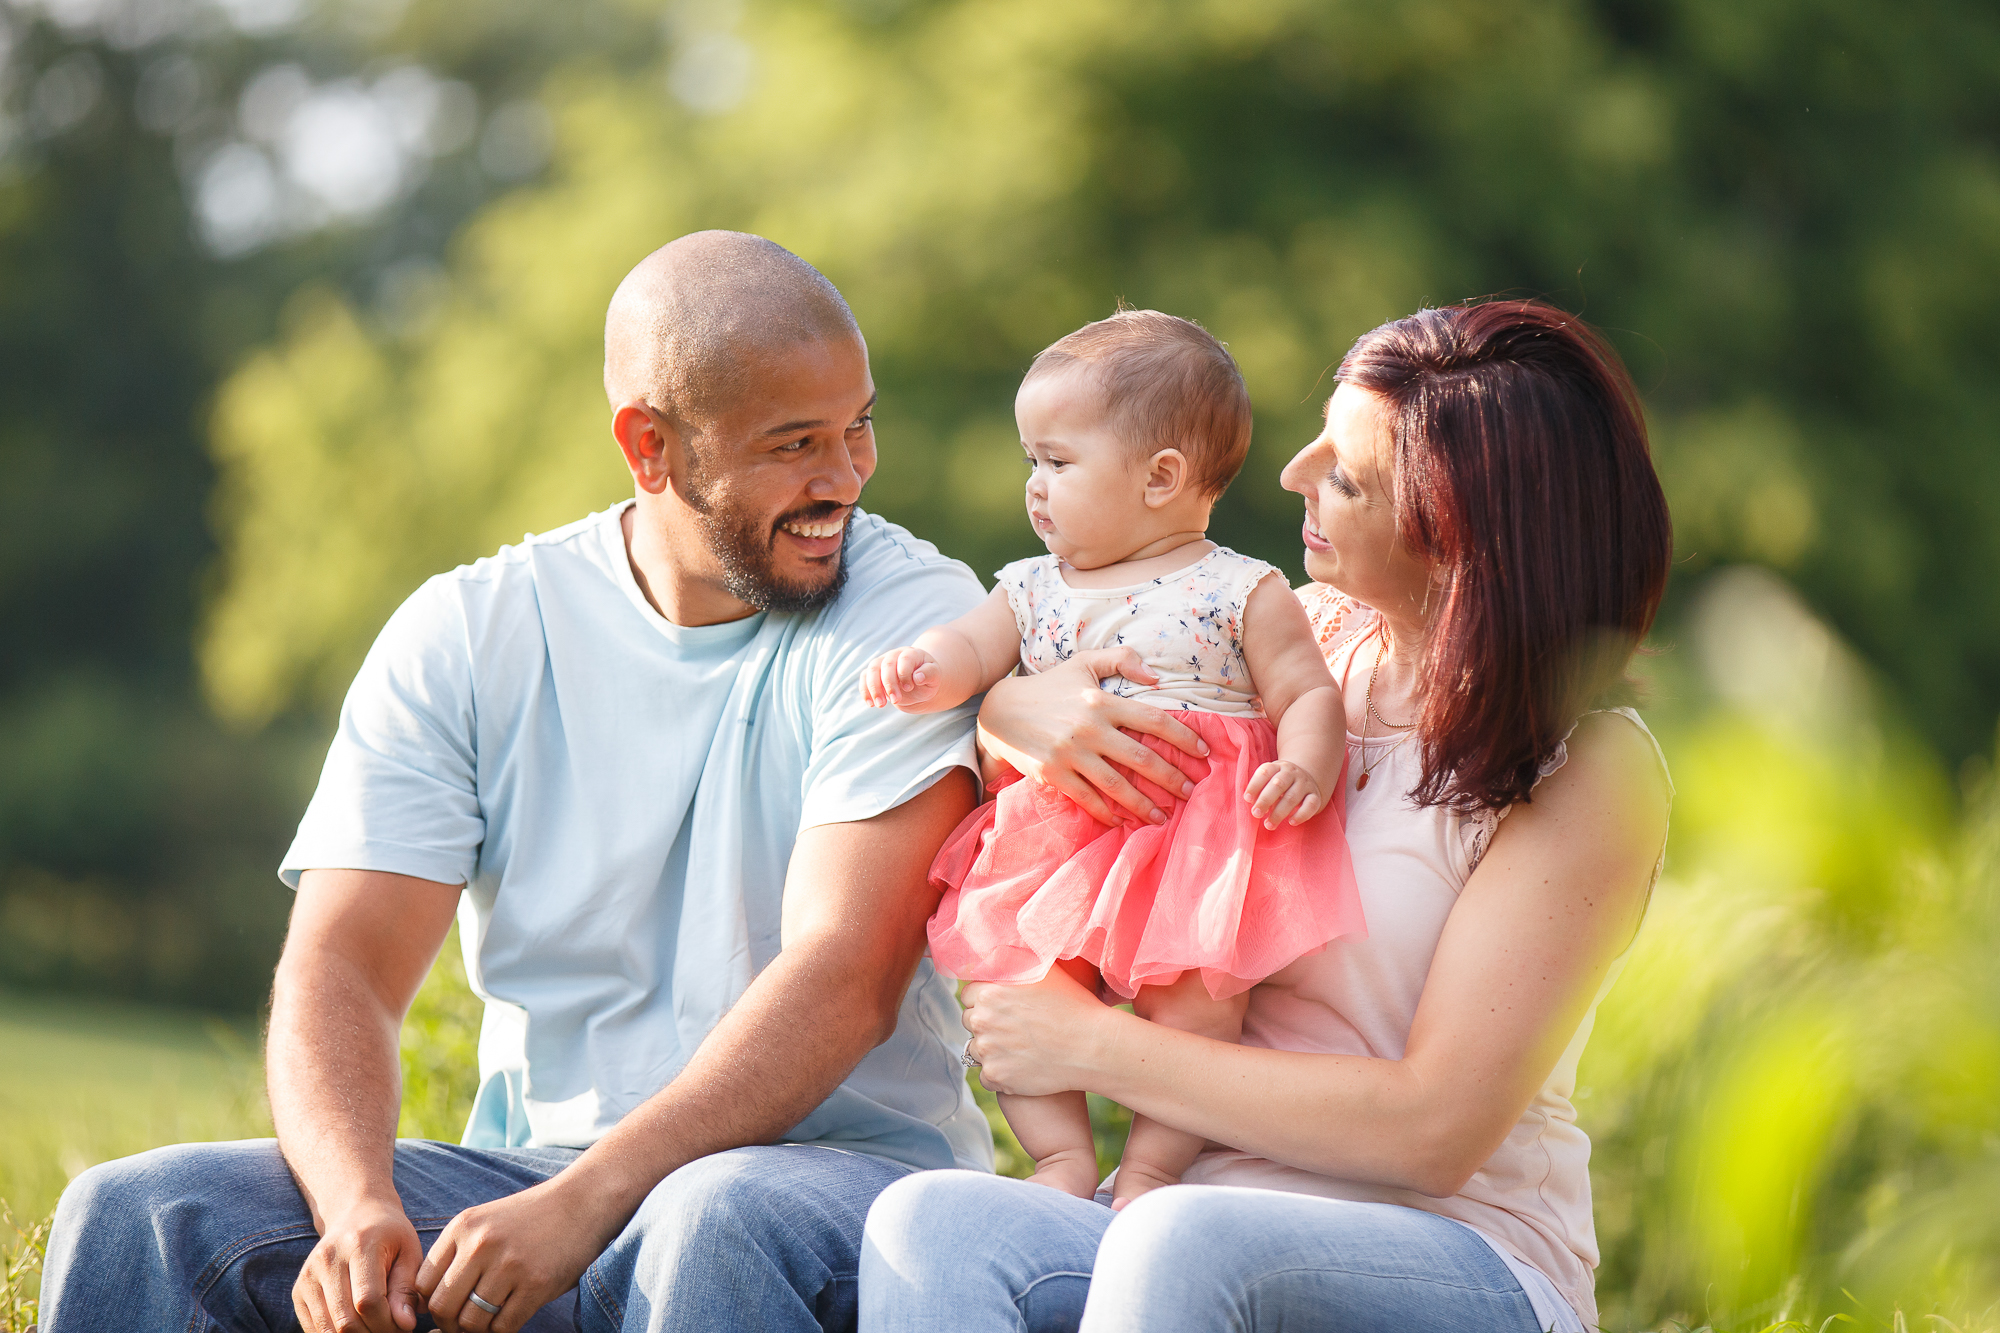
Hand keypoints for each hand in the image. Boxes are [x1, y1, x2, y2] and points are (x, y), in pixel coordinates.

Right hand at [292, 1196, 423, 1332]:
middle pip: (346, 1319)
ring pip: (327, 1328)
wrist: (356, 1214)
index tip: (404, 1325)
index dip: (387, 1323)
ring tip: (375, 1327)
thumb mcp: (409, 1253)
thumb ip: (406, 1289)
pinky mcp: (298, 1290)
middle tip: (391, 1329)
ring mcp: (308, 1276)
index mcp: (359, 1245)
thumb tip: (405, 1324)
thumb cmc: (389, 1236)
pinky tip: (357, 1325)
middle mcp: (327, 1259)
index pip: (368, 1301)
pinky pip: (314, 1328)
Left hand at [415, 1178, 615, 1332]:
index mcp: (463, 1227)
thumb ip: (457, 1255)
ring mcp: (510, 1265)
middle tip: (464, 1324)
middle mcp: (481, 1245)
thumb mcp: (486, 1222)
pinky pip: (504, 1326)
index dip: (431, 1305)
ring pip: (472, 1322)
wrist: (582, 1201)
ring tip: (491, 1318)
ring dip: (479, 1329)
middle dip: (450, 1325)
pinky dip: (504, 1329)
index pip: (423, 1284)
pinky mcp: (537, 1284)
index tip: (448, 1308)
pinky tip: (512, 1313)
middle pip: (443, 1307)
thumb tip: (429, 1306)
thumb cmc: (531, 1218)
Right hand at [860, 647, 939, 708]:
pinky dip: (865, 690)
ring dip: (874, 688)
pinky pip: (864, 677)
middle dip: (889, 684)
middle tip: (896, 701)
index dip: (904, 673)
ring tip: (880, 705)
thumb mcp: (934, 677)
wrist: (917, 683)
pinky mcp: (874, 672)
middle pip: (887, 665)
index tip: (909, 689)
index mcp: (911, 653)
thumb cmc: (926, 679)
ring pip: (872, 670)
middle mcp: (895, 655)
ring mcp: (882, 662)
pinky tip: (870, 704)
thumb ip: (929, 674)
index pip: (904, 659)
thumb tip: (918, 677)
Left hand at [960, 969, 1113, 1096]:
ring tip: (1020, 1048)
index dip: (986, 1000)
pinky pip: (986, 1076)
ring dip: (991, 1050)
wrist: (1092, 1045)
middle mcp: (982, 1020)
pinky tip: (1021, 1067)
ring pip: (976, 1050)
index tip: (1004, 1007)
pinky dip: (1000, 1074)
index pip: (968, 995)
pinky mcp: (996, 1076)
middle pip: (970, 1021)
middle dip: (987, 1023)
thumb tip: (990, 956)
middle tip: (1014, 1028)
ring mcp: (987, 1050)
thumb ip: (1010, 961)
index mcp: (990, 991)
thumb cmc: (1073, 1004)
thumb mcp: (1042, 970)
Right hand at [976, 649, 1206, 825]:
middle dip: (1171, 778)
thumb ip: (1121, 660)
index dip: (1183, 737)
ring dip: (1144, 804)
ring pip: (1117, 785)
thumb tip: (1155, 676)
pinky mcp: (1053, 774)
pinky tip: (1121, 821)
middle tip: (1190, 791)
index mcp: (1102, 700)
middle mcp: (1089, 728)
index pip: (1153, 720)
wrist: (1000, 711)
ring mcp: (1070, 753)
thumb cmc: (1049, 687)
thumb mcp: (1083, 663)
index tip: (1204, 751)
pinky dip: (1106, 813)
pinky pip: (1086, 798)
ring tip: (1163, 816)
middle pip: (1142, 758)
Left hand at [1243, 760, 1324, 828]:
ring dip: (1279, 813)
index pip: (1265, 772)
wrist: (1307, 777)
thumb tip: (1253, 804)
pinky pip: (1311, 805)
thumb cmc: (1281, 783)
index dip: (1255, 786)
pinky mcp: (1315, 795)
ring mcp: (1305, 784)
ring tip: (1269, 825)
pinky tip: (1291, 822)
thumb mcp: (1270, 779)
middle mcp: (1292, 773)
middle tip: (1256, 814)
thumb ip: (1261, 790)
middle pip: (1278, 785)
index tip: (1247, 799)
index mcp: (1277, 766)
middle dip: (1265, 800)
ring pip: (1292, 798)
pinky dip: (1301, 815)